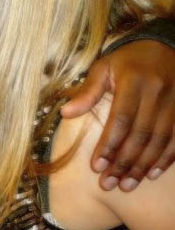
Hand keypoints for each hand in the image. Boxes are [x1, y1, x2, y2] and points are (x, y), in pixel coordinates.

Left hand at [61, 40, 174, 190]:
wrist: (166, 44)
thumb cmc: (128, 60)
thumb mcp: (104, 67)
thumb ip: (87, 91)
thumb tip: (65, 113)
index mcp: (134, 81)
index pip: (121, 119)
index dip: (109, 145)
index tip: (96, 167)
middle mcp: (158, 92)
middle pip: (141, 134)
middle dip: (124, 162)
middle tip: (109, 184)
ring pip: (160, 140)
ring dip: (143, 166)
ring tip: (126, 185)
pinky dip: (166, 159)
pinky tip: (152, 174)